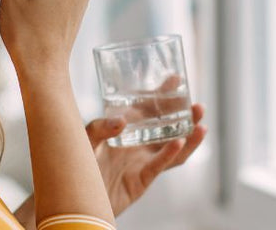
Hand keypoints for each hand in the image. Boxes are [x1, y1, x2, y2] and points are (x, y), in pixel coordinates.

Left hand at [84, 104, 207, 216]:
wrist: (74, 196)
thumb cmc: (77, 164)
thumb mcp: (84, 138)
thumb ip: (99, 127)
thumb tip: (122, 121)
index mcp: (127, 129)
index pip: (150, 108)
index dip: (164, 94)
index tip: (177, 79)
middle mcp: (139, 143)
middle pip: (168, 127)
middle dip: (185, 116)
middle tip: (197, 105)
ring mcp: (142, 161)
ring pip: (173, 148)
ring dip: (189, 137)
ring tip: (201, 124)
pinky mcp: (142, 179)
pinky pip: (159, 165)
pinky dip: (170, 154)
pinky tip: (179, 142)